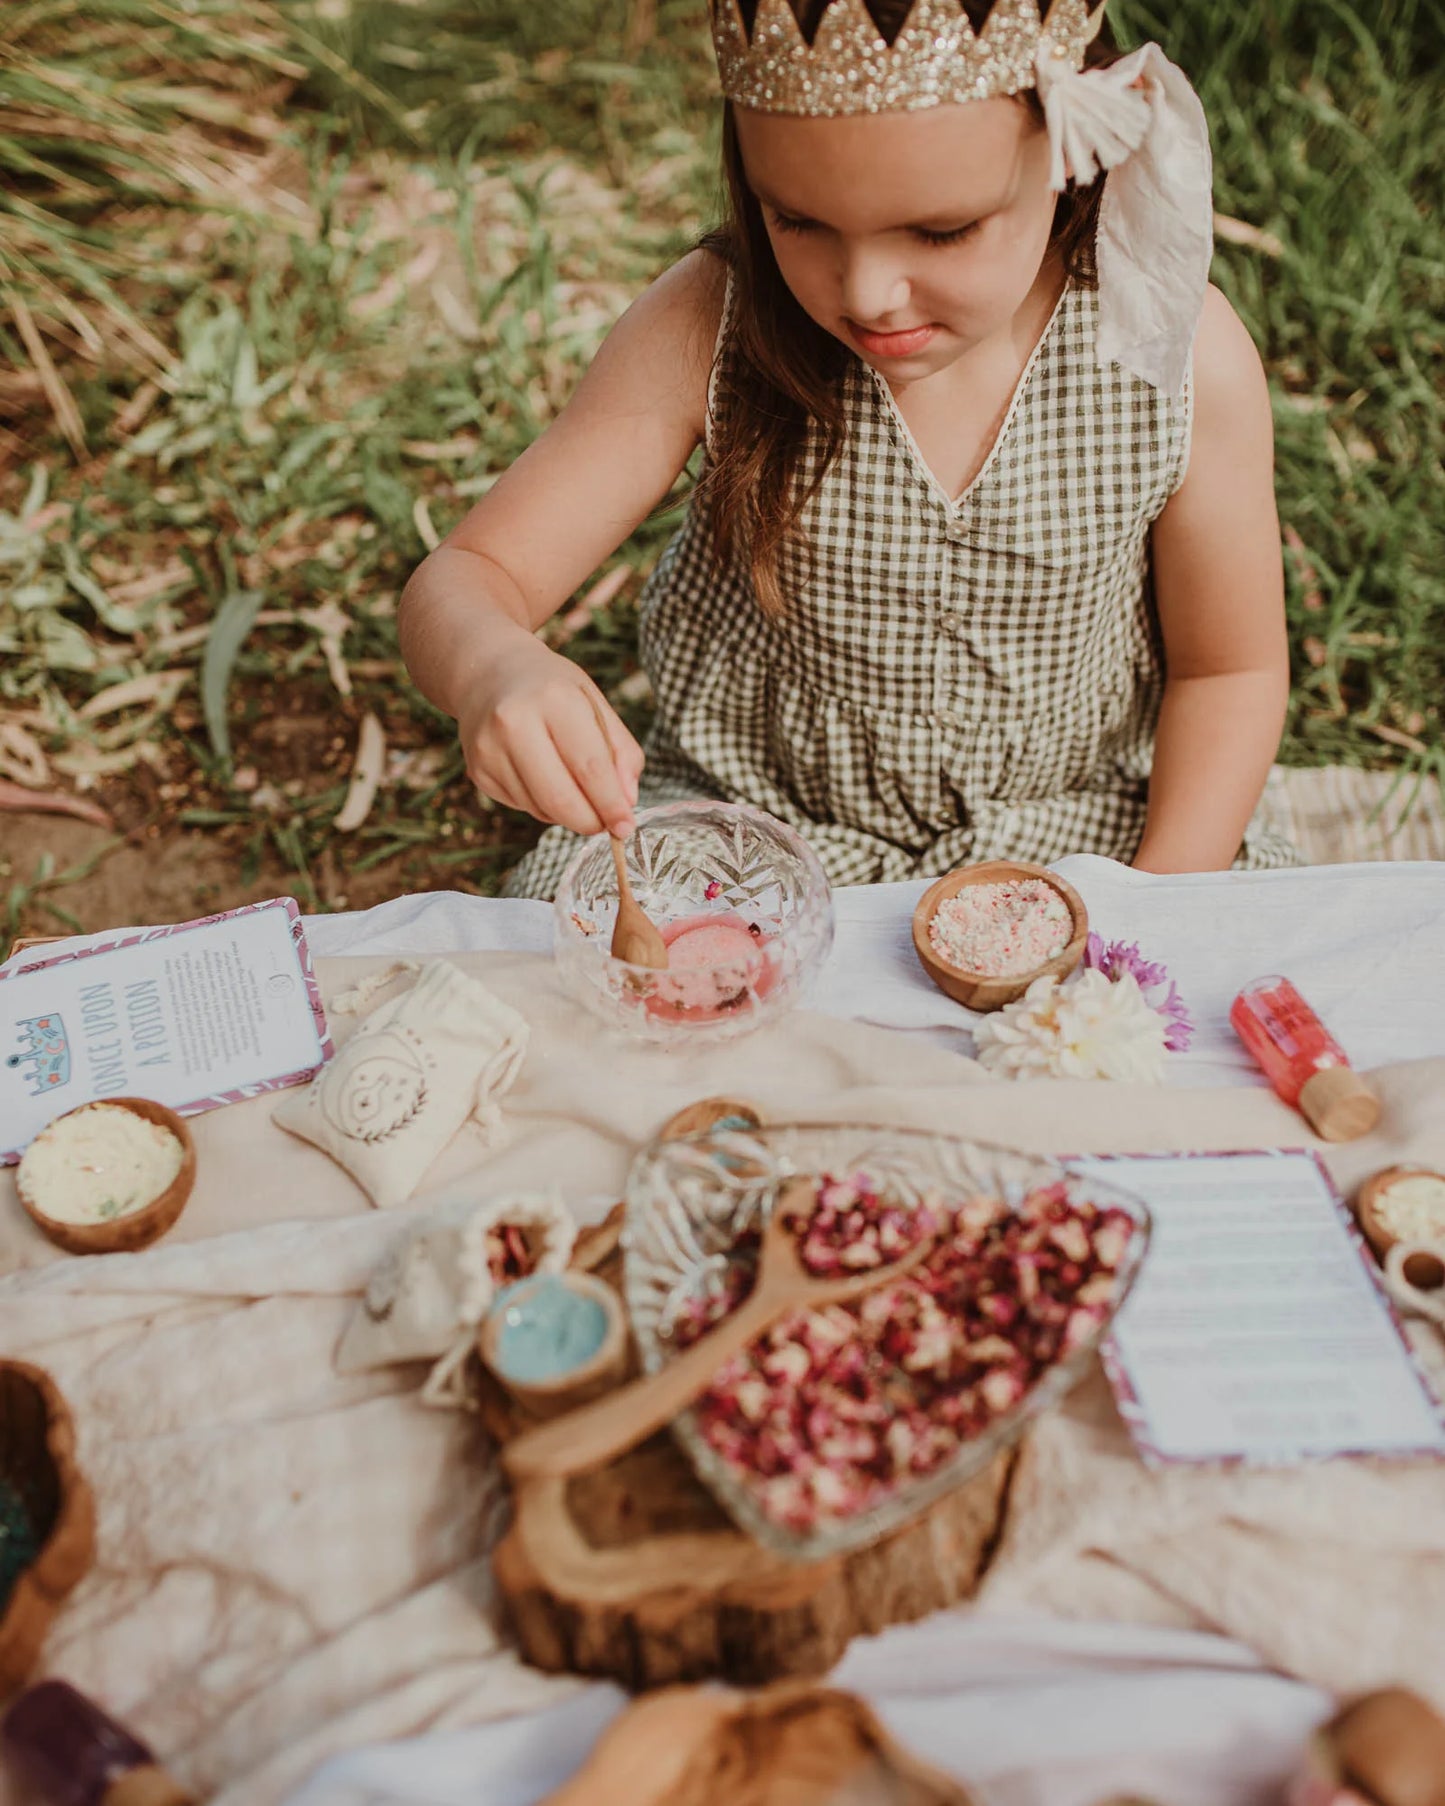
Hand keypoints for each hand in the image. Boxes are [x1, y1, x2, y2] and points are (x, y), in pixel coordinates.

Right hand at [458, 639, 642, 837]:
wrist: (490, 674)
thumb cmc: (553, 691)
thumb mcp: (595, 704)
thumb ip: (621, 752)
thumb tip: (627, 803)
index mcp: (554, 699)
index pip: (590, 767)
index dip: (611, 805)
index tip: (626, 827)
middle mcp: (514, 722)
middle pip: (559, 798)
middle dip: (589, 821)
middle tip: (606, 824)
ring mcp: (490, 748)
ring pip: (540, 808)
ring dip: (567, 814)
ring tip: (575, 788)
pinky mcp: (477, 770)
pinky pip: (522, 807)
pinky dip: (544, 806)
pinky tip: (545, 779)